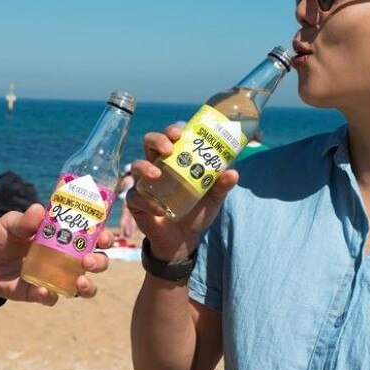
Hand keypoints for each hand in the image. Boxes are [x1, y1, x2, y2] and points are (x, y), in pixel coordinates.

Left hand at [0, 204, 112, 305]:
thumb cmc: (2, 239)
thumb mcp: (10, 224)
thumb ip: (24, 220)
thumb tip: (38, 210)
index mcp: (64, 236)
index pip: (92, 236)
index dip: (104, 236)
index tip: (104, 237)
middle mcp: (66, 258)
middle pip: (96, 262)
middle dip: (99, 262)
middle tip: (87, 260)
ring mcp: (56, 278)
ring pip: (84, 286)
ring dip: (88, 286)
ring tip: (80, 282)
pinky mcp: (41, 293)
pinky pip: (53, 298)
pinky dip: (51, 296)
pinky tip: (44, 290)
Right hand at [127, 124, 237, 261]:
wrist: (184, 239)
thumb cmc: (197, 212)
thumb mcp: (214, 199)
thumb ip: (222, 185)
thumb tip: (233, 172)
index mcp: (175, 160)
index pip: (170, 137)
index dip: (172, 130)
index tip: (179, 133)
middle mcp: (157, 166)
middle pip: (149, 143)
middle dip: (157, 140)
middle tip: (168, 148)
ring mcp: (144, 183)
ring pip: (136, 166)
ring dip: (145, 167)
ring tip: (157, 175)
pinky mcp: (135, 202)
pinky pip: (136, 197)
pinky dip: (148, 202)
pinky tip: (160, 210)